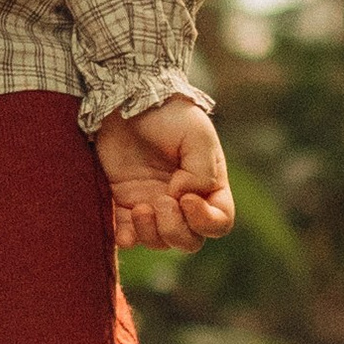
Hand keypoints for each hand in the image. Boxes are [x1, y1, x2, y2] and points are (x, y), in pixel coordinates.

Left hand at [94, 95, 234, 250]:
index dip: (205, 221)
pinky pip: (128, 236)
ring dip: (151, 233)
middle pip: (189, 241)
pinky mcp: (124, 204)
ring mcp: (154, 205)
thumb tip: (182, 199)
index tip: (186, 198)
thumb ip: (200, 172)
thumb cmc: (170, 115)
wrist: (128, 101)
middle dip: (176, 230)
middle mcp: (183, 202)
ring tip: (140, 207)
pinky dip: (127, 238)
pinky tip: (124, 228)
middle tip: (162, 201)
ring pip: (160, 243)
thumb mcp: (196, 136)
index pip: (219, 223)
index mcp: (209, 186)